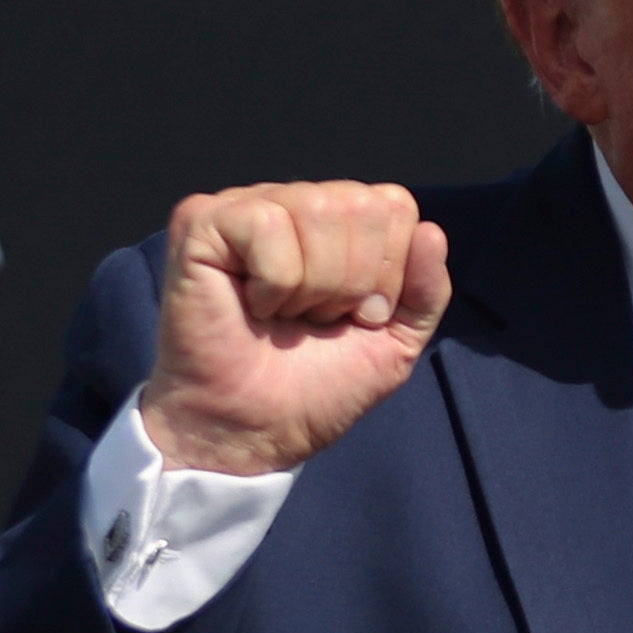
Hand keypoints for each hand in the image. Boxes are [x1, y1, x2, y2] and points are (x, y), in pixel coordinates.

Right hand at [138, 183, 450, 475]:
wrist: (254, 430)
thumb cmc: (315, 386)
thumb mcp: (396, 341)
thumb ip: (427, 290)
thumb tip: (431, 231)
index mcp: (337, 221)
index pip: (394, 204)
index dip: (390, 271)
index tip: (356, 317)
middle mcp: (293, 202)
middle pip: (361, 205)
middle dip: (354, 281)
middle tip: (316, 319)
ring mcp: (245, 207)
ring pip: (317, 209)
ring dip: (314, 286)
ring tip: (285, 314)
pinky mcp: (202, 222)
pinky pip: (267, 225)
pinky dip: (274, 281)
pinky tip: (253, 305)